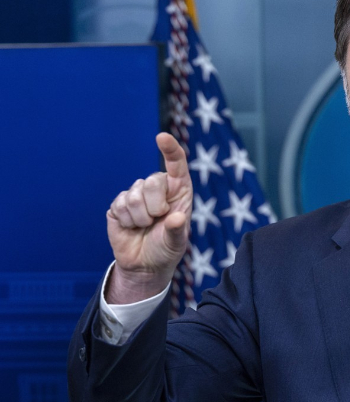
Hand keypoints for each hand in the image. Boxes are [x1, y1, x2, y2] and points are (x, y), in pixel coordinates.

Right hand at [105, 133, 192, 303]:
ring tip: (145, 226)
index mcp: (179, 190)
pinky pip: (119, 206)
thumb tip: (176, 218)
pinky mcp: (118, 205)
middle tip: (158, 220)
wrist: (144, 264)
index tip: (162, 137)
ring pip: (134, 195)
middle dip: (155, 206)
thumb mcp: (177, 242)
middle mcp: (158, 188)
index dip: (170, 149)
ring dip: (140, 218)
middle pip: (151, 181)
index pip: (176, 164)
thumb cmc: (166, 249)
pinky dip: (126, 221)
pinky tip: (131, 227)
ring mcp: (137, 194)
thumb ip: (177, 230)